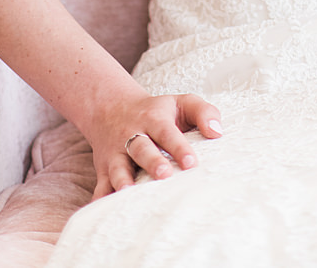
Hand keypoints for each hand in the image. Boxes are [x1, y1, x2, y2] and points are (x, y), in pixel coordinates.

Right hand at [89, 87, 222, 196]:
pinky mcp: (104, 170)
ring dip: (123, 181)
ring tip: (130, 194)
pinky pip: (100, 187)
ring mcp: (116, 153)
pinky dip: (100, 200)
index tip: (192, 163)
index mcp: (154, 119)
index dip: (179, 146)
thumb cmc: (156, 111)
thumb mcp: (181, 102)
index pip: (167, 132)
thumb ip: (203, 112)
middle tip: (165, 176)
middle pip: (142, 148)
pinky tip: (103, 215)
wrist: (110, 108)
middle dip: (152, 162)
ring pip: (118, 167)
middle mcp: (132, 135)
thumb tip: (217, 133)